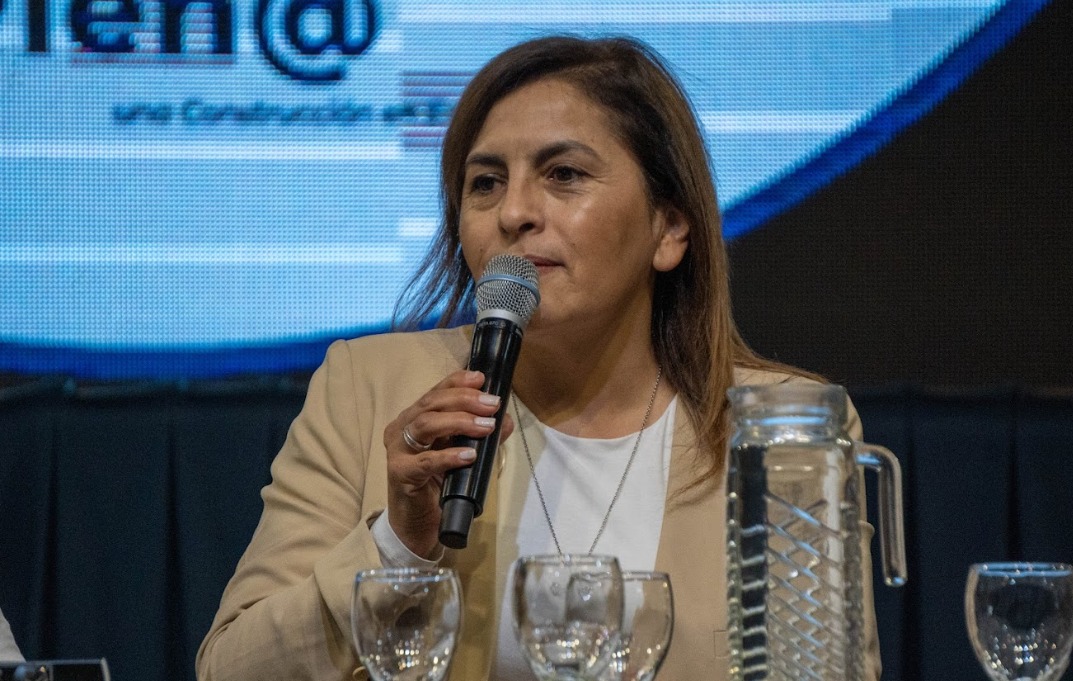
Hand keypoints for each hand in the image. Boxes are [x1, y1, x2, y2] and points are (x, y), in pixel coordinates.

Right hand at [384, 370, 512, 557]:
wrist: (417, 526)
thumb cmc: (437, 487)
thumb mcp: (462, 456)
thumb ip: (481, 437)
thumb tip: (505, 420)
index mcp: (414, 419)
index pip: (435, 392)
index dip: (457, 382)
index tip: (481, 379)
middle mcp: (401, 429)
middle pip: (431, 404)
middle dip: (464, 400)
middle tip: (492, 404)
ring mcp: (397, 451)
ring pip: (425, 424)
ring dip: (458, 422)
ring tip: (485, 426)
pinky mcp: (400, 474)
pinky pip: (425, 461)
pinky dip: (448, 455)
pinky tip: (468, 455)